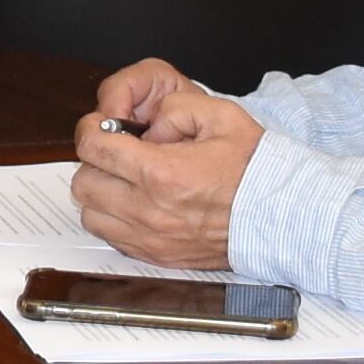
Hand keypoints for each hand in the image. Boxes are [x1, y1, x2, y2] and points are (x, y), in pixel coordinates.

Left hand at [70, 58, 257, 269]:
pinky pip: (110, 237)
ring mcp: (150, 237)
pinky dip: (113, 219)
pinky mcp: (155, 255)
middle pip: (84, 181)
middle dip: (95, 161)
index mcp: (161, 172)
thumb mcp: (221, 116)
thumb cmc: (255, 171)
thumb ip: (176, 107)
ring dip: (101, 192)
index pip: (93, 147)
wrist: (280, 216)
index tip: (101, 126)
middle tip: (116, 153)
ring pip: (90, 213)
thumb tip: (147, 123)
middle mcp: (149, 210)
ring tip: (125, 180)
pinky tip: (135, 204)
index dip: (91, 129)